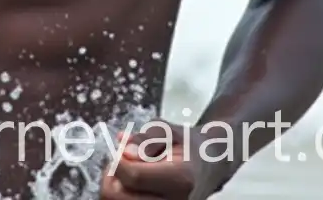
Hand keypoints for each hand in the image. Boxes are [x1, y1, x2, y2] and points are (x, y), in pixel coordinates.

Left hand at [100, 122, 232, 199]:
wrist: (209, 165)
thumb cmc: (187, 145)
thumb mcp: (168, 130)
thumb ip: (145, 138)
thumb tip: (125, 150)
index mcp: (180, 178)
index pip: (133, 176)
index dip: (118, 160)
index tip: (120, 149)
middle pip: (121, 197)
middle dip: (113, 175)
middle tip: (121, 160)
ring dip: (116, 186)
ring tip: (127, 170)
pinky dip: (124, 194)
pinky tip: (131, 183)